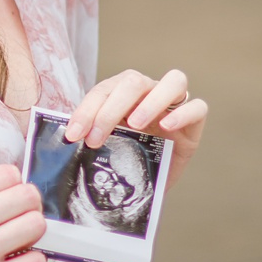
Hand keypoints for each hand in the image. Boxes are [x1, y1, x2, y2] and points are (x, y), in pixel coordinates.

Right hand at [0, 164, 46, 261]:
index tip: (8, 206)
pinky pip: (36, 261)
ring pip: (36, 225)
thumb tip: (10, 192)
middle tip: (16, 228)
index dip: (14, 190)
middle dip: (28, 211)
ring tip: (15, 249)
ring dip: (32, 238)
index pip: (9, 173)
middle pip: (28, 196)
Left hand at [67, 68, 206, 185]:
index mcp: (122, 92)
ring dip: (151, 101)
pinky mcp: (195, 121)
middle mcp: (149, 91)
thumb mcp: (104, 145)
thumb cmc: (123, 157)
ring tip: (135, 124)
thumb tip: (63, 135)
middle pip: (133, 82)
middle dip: (110, 110)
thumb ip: (89, 134)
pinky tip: (166, 126)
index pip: (103, 90)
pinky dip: (183, 113)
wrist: (149, 180)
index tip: (74, 134)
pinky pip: (198, 107)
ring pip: (173, 81)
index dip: (86, 110)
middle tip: (97, 138)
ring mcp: (175, 103)